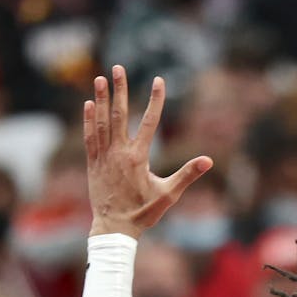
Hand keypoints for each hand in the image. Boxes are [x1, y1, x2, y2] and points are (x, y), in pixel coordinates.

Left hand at [83, 66, 212, 238]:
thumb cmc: (144, 213)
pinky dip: (89, 119)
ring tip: (99, 78)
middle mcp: (118, 153)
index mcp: (138, 158)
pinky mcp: (92, 163)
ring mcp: (103, 157)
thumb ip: (187, 175)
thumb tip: (208, 160)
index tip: (159, 81)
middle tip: (118, 68)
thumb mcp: (169, 195)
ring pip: (101, 121)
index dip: (155, 100)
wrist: (114, 228)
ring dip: (101, 98)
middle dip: (119, 89)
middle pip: (119, 114)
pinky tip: (88, 104)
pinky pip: (90, 136)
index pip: (149, 122)